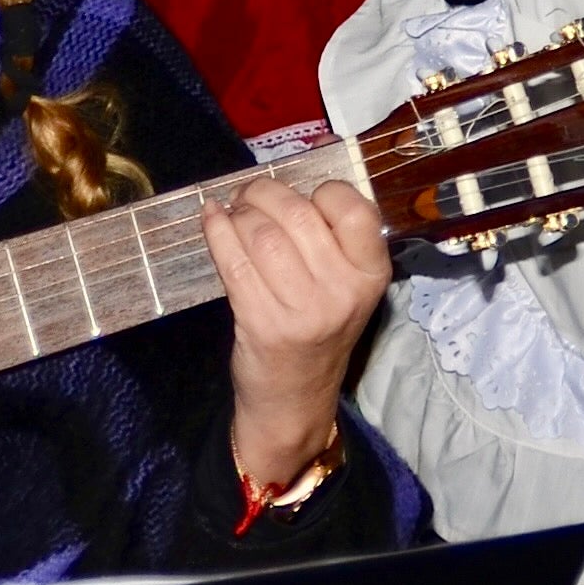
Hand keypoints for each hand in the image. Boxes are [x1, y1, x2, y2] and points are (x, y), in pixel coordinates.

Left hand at [204, 165, 389, 491]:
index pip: (353, 208)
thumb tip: (282, 186)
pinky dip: (217, 231)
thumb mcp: (347, 289)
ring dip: (240, 213)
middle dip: (266, 194)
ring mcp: (302, 309)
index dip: (322, 192)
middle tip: (250, 195)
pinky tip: (212, 218)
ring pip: (262, 234)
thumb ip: (332, 242)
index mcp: (370, 275)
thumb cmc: (320, 331)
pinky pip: (233, 260)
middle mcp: (342, 291)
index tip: (303, 197)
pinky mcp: (262, 321)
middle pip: (298, 215)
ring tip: (235, 213)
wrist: (295, 398)